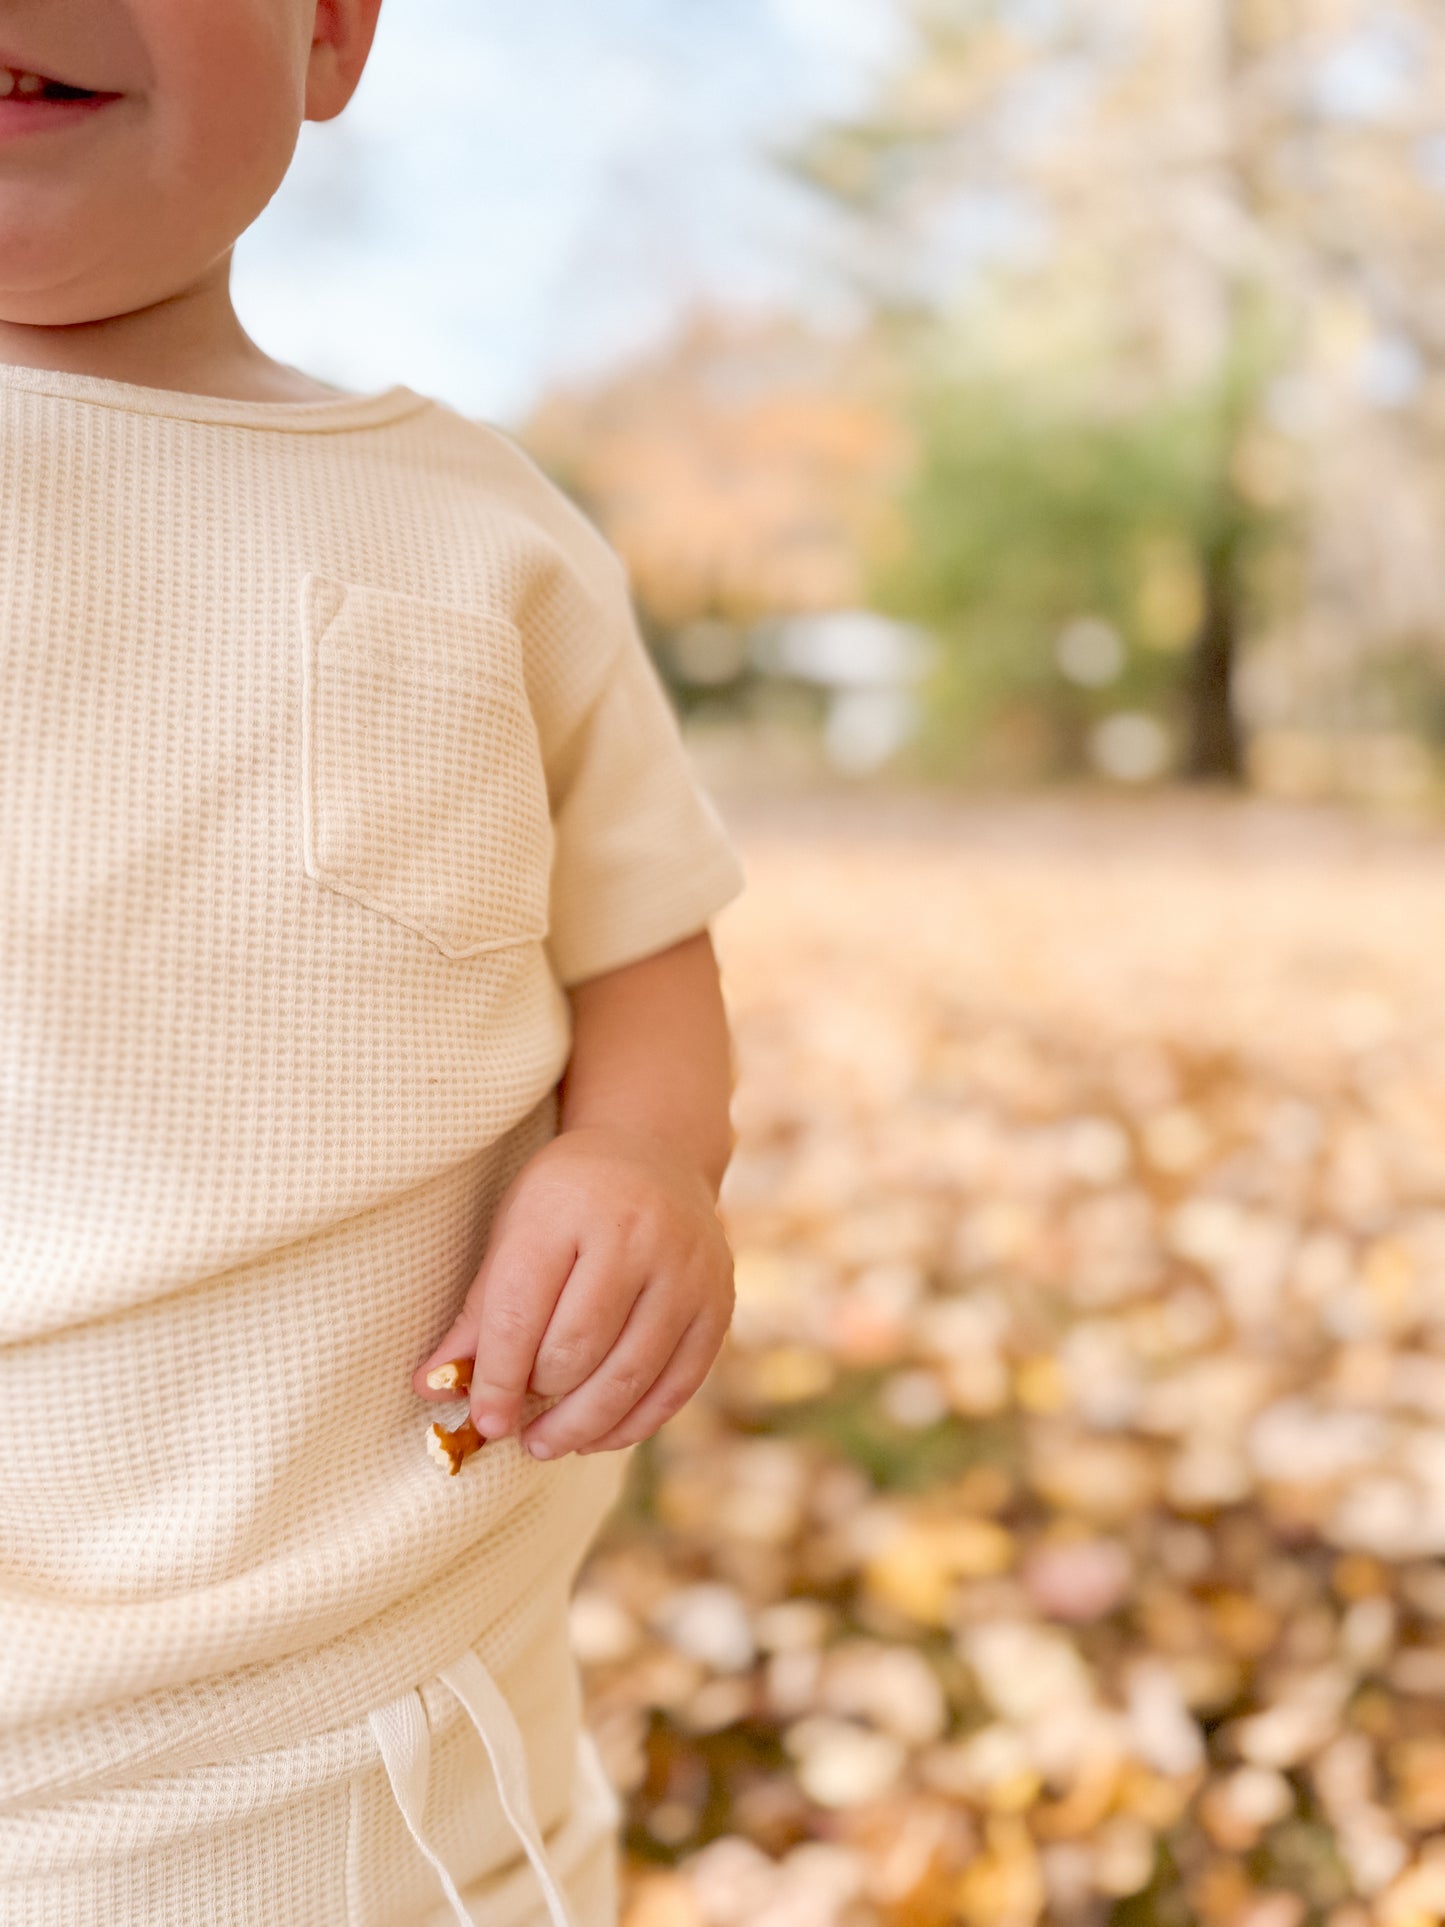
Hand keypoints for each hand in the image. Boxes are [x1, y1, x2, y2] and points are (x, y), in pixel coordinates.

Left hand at [413, 1125, 735, 1458]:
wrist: (654, 1154)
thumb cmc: (567, 1201)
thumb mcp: (514, 1232)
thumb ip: (479, 1312)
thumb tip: (431, 1388)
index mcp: (567, 1209)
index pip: (521, 1315)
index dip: (497, 1380)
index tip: (484, 1422)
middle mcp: (635, 1233)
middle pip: (577, 1349)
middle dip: (540, 1401)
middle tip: (518, 1429)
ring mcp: (686, 1269)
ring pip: (628, 1375)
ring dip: (582, 1425)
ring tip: (549, 1443)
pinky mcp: (719, 1302)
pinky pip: (677, 1385)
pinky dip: (634, 1423)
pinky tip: (599, 1434)